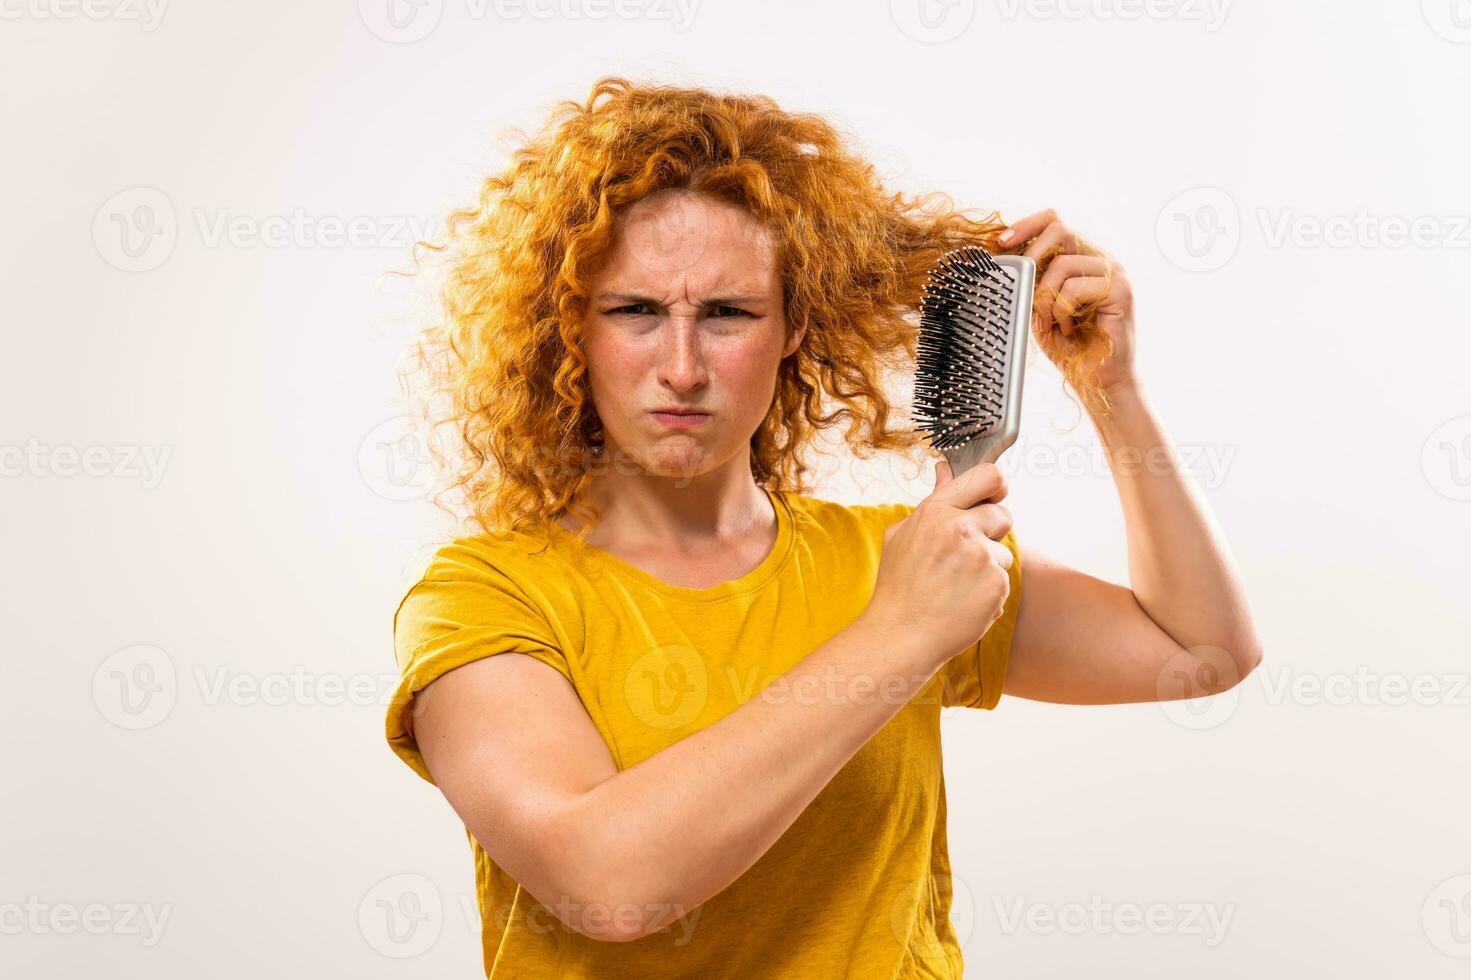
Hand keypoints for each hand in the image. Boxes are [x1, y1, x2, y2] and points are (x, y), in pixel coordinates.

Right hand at [866, 459, 1013, 668]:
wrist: (901, 635)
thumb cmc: (899, 586)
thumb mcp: (903, 535)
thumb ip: (933, 501)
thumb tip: (944, 470)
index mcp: (935, 512)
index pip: (987, 476)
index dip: (998, 485)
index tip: (996, 496)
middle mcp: (959, 529)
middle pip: (1003, 515)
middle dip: (991, 533)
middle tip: (967, 556)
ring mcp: (979, 556)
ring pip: (1003, 552)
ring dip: (989, 568)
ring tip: (957, 586)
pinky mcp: (995, 583)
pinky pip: (1003, 580)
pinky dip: (989, 592)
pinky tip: (964, 602)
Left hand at [994, 208, 1137, 396]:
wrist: (1097, 380)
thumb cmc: (1069, 346)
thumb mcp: (1039, 307)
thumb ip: (1030, 282)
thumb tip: (1003, 257)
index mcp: (1081, 258)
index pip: (1054, 222)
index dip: (1026, 226)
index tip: (1001, 242)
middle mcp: (1100, 260)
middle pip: (1060, 230)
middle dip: (1032, 258)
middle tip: (1026, 288)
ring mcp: (1113, 273)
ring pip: (1063, 264)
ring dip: (1045, 298)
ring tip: (1051, 322)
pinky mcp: (1120, 290)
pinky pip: (1074, 288)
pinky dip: (1061, 311)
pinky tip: (1068, 329)